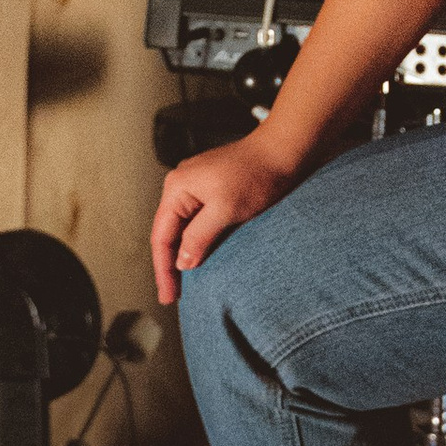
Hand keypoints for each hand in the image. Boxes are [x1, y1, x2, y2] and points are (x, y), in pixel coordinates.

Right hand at [152, 132, 297, 304]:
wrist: (284, 150)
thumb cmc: (258, 173)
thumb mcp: (225, 210)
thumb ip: (198, 237)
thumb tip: (182, 262)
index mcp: (178, 187)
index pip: (161, 236)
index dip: (163, 269)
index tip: (168, 295)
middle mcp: (181, 185)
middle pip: (168, 233)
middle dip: (169, 265)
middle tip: (172, 295)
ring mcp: (196, 186)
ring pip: (182, 228)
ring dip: (182, 255)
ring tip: (182, 284)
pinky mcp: (211, 189)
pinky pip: (196, 221)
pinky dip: (195, 241)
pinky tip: (198, 257)